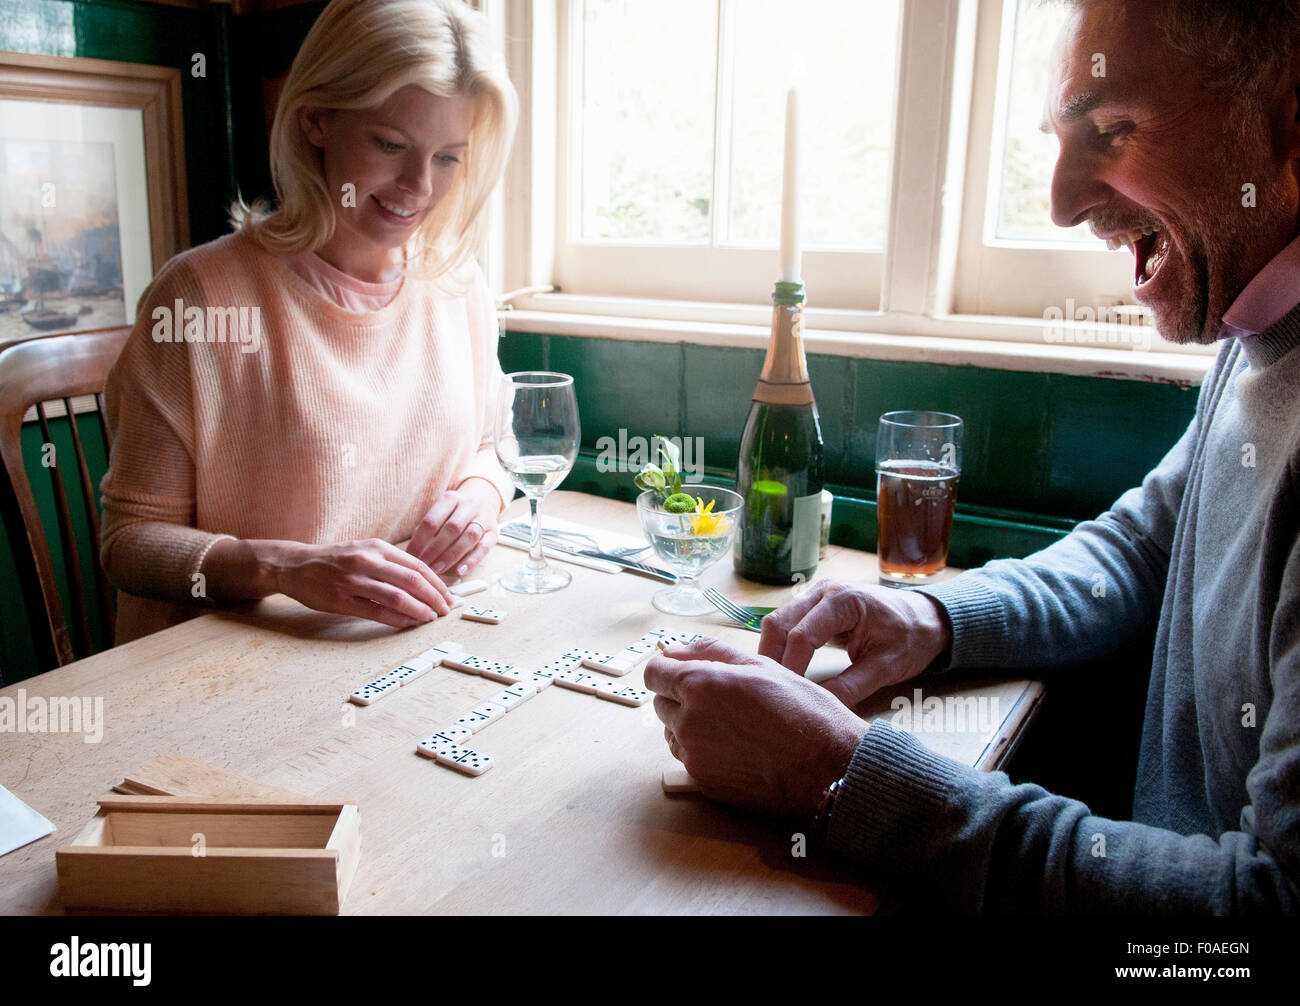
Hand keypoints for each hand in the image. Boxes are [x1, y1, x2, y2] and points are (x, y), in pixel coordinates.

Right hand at [272, 538, 453, 627]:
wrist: (296, 566)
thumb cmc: (335, 560)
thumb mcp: (364, 550)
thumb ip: (391, 562)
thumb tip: (424, 581)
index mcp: (377, 547)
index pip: (417, 565)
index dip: (437, 583)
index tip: (448, 595)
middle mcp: (367, 561)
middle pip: (412, 580)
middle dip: (434, 598)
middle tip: (445, 610)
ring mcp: (353, 581)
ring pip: (397, 597)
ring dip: (419, 610)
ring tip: (430, 618)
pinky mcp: (341, 600)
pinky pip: (377, 612)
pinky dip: (397, 620)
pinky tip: (408, 624)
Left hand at [407, 479, 499, 576]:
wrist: (483, 501)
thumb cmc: (454, 512)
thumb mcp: (440, 512)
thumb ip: (427, 528)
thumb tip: (413, 551)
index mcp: (450, 498)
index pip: (432, 520)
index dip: (420, 540)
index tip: (411, 555)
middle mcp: (469, 505)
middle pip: (451, 528)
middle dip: (435, 549)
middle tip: (424, 565)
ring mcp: (483, 518)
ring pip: (469, 537)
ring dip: (452, 555)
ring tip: (438, 569)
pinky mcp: (494, 533)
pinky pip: (484, 548)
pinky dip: (471, 560)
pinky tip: (460, 571)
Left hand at [644, 637, 868, 818]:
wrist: (828, 767)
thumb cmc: (802, 712)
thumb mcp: (762, 666)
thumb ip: (711, 653)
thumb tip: (675, 651)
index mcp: (700, 685)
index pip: (653, 674)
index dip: (668, 670)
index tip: (684, 673)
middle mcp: (689, 721)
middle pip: (660, 704)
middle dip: (680, 698)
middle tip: (720, 699)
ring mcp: (694, 756)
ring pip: (673, 733)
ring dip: (690, 726)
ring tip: (733, 725)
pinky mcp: (704, 783)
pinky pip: (689, 759)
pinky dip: (703, 752)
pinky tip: (738, 748)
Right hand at [759, 579, 951, 707]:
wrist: (925, 617)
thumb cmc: (911, 638)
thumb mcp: (886, 667)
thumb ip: (851, 687)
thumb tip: (821, 709)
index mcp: (844, 600)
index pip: (802, 636)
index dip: (791, 668)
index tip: (788, 696)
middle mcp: (824, 590)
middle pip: (779, 623)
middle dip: (771, 658)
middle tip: (771, 692)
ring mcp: (816, 594)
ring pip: (776, 621)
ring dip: (771, 651)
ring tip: (774, 682)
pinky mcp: (814, 603)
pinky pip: (786, 622)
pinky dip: (779, 645)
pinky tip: (782, 668)